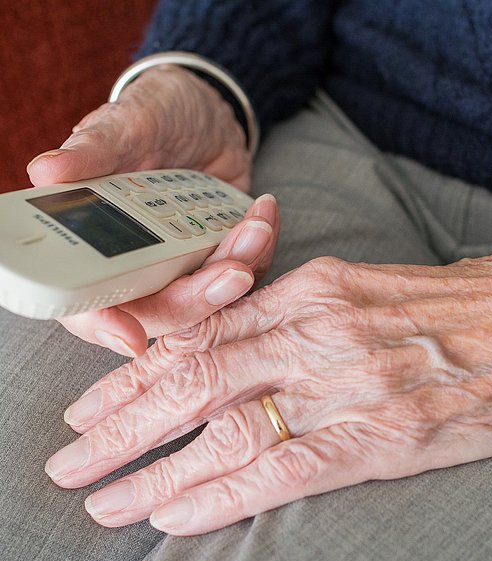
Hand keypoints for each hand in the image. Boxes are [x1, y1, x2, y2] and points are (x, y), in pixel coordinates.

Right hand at [27, 65, 276, 355]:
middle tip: (233, 271)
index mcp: (99, 246)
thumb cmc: (156, 115)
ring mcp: (186, 265)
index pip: (91, 304)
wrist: (207, 113)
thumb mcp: (127, 125)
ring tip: (256, 226)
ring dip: (240, 267)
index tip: (129, 337)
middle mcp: (142, 267)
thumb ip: (95, 151)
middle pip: (163, 312)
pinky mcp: (222, 257)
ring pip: (212, 297)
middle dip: (199, 297)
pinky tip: (264, 213)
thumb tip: (46, 171)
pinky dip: (262, 249)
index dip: (106, 326)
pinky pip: (248, 270)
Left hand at [45, 249, 491, 534]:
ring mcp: (348, 385)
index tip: (94, 403)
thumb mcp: (364, 290)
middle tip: (70, 457)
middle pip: (195, 377)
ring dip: (155, 467)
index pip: (204, 331)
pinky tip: (174, 515)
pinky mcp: (383, 437)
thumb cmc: (457, 304)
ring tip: (103, 497)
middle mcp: (320, 332)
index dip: (138, 370)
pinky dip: (221, 495)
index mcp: (315, 289)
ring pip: (226, 426)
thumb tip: (234, 347)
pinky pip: (282, 469)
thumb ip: (297, 316)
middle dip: (122, 421)